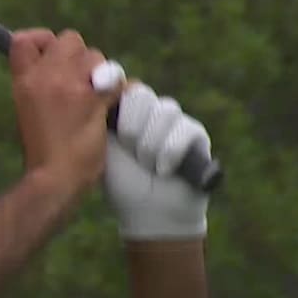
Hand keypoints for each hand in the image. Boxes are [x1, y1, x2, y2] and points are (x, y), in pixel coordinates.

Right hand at [9, 29, 119, 194]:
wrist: (53, 177)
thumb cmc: (42, 150)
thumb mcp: (28, 110)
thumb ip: (39, 84)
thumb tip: (61, 67)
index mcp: (23, 81)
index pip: (24, 40)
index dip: (43, 40)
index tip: (50, 51)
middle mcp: (44, 77)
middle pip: (70, 39)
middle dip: (80, 56)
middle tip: (81, 81)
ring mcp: (70, 86)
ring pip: (96, 56)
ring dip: (100, 73)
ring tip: (95, 99)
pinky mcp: (94, 100)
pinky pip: (115, 80)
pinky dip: (119, 91)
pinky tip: (112, 106)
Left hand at [103, 80, 210, 239]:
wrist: (149, 214)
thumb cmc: (122, 184)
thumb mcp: (104, 147)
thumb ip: (101, 115)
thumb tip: (101, 83)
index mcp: (125, 111)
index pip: (124, 88)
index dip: (119, 111)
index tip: (115, 138)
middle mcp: (150, 111)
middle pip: (142, 94)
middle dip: (132, 129)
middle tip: (131, 153)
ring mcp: (174, 120)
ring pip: (164, 110)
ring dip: (150, 145)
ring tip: (147, 166)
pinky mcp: (196, 133)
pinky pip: (184, 128)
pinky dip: (169, 153)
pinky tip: (163, 171)